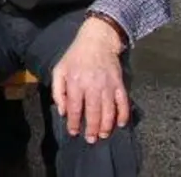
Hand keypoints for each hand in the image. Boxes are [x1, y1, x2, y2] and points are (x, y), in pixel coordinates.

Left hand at [52, 17, 130, 143]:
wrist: (97, 40)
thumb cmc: (75, 56)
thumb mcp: (59, 69)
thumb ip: (58, 91)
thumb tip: (63, 111)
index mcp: (75, 81)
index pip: (75, 107)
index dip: (74, 122)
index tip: (73, 132)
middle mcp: (92, 84)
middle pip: (93, 112)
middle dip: (92, 128)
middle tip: (91, 139)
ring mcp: (107, 84)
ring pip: (108, 110)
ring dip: (107, 125)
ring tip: (104, 135)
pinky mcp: (119, 83)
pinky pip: (123, 102)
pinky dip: (123, 114)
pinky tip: (121, 123)